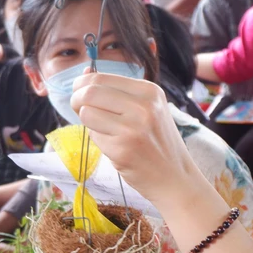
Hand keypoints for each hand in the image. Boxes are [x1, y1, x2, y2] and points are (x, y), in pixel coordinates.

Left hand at [70, 72, 194, 205]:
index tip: (81, 96)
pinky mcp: (122, 149)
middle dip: (76, 101)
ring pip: (86, 113)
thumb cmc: (158, 143)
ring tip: (106, 132)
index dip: (82, 86)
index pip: (100, 78)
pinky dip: (98, 140)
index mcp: (149, 91)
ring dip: (88, 123)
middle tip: (80, 111)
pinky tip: (116, 147)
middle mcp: (143, 106)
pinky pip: (93, 136)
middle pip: (89, 93)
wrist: (176, 178)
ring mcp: (133, 128)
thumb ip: (118, 92)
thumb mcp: (149, 109)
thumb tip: (84, 74)